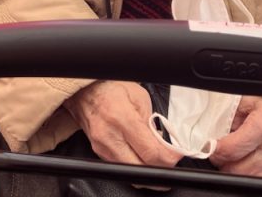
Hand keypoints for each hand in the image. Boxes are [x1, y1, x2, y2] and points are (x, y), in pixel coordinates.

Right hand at [64, 81, 181, 167]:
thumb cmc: (110, 86)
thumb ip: (152, 122)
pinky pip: (121, 166)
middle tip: (170, 161)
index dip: (170, 158)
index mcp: (122, 119)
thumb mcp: (139, 97)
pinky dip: (134, 164)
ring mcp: (101, 147)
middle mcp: (109, 136)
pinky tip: (141, 155)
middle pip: (141, 170)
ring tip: (156, 157)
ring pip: (131, 173)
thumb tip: (164, 143)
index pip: (151, 153)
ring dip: (147, 169)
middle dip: (160, 169)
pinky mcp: (98, 152)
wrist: (84, 89)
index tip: (178, 154)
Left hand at [209, 97, 261, 179]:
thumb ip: (227, 114)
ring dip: (242, 173)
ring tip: (242, 160)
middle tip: (227, 155)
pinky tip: (258, 168)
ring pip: (252, 181)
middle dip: (226, 164)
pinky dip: (260, 180)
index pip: (229, 151)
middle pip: (238, 170)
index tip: (212, 148)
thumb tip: (208, 132)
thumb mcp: (248, 100)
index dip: (215, 151)